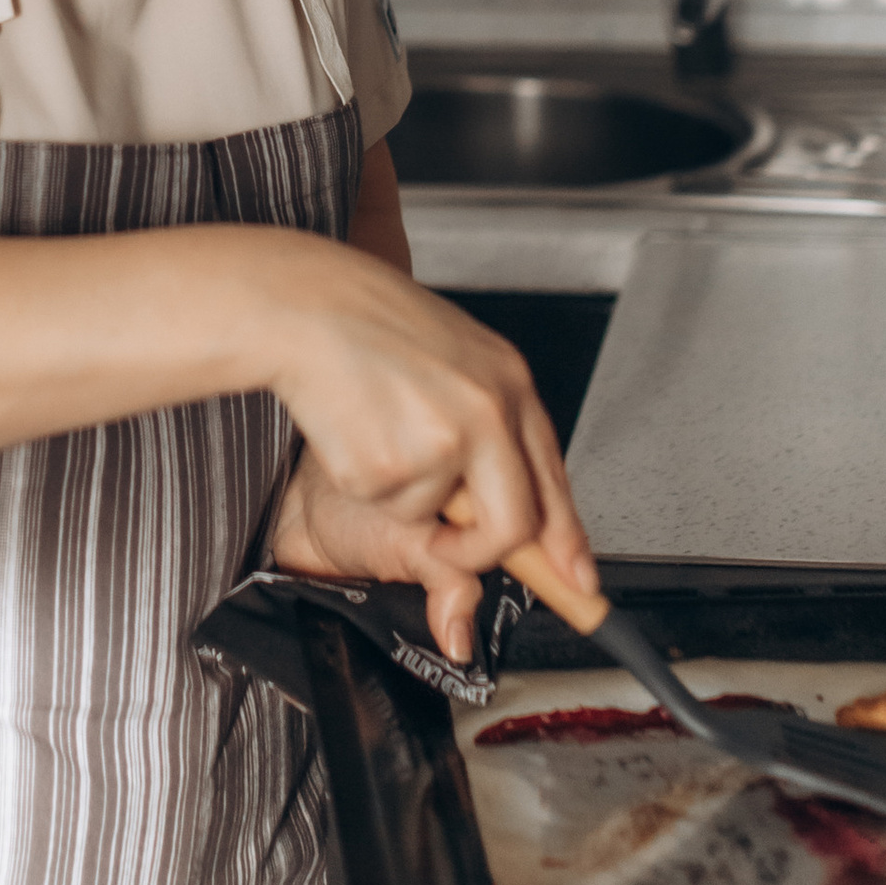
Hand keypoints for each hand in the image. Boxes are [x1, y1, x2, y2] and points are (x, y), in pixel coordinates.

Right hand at [263, 253, 596, 659]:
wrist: (306, 304)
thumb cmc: (372, 324)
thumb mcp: (453, 360)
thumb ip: (490, 427)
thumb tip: (515, 502)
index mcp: (509, 383)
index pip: (553, 478)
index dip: (567, 540)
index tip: (580, 580)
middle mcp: (488, 413)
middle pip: (514, 524)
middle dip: (481, 549)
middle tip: (447, 542)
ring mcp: (442, 441)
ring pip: (435, 519)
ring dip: (401, 492)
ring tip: (377, 425)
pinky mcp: (392, 466)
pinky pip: (388, 507)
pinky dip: (365, 481)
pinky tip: (354, 427)